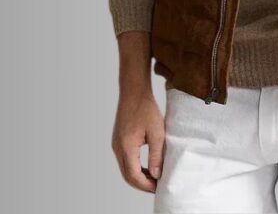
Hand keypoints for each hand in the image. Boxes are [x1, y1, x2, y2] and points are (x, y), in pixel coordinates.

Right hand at [112, 31, 163, 192]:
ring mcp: (116, 144)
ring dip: (138, 176)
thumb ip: (156, 154)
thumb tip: (156, 175)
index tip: (159, 188)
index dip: (146, 185)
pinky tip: (147, 166)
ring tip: (155, 178)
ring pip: (125, 168)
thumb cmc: (146, 108)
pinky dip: (135, 167)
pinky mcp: (118, 140)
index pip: (134, 176)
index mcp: (126, 147)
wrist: (134, 91)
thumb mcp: (157, 132)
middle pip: (127, 175)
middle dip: (142, 184)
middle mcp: (117, 148)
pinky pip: (125, 160)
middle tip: (157, 186)